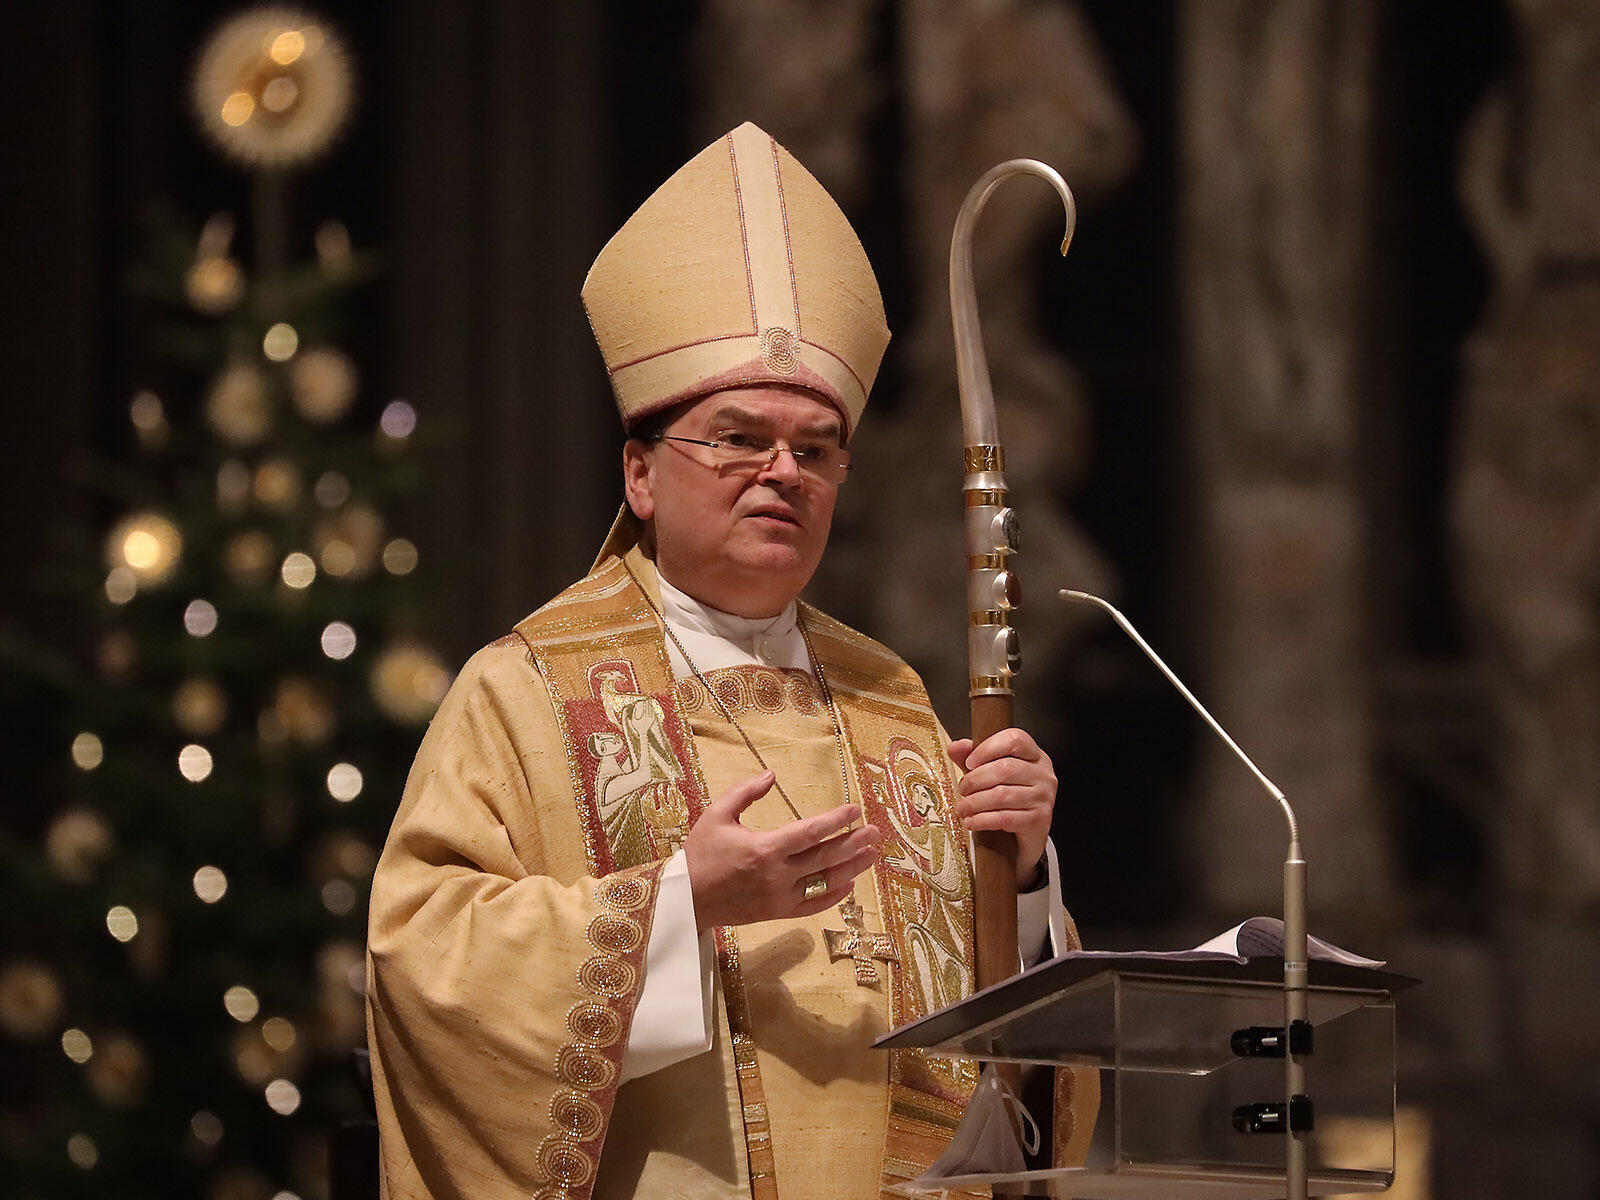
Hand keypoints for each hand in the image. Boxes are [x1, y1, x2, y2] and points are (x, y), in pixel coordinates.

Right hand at [684, 770, 882, 931]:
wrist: (686, 899)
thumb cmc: (700, 853)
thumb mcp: (717, 814)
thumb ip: (745, 792)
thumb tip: (772, 775)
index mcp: (764, 848)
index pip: (810, 832)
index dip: (836, 820)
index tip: (855, 809)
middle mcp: (777, 875)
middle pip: (825, 857)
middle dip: (853, 842)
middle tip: (875, 831)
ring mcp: (780, 898)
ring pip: (825, 882)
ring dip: (852, 867)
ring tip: (872, 854)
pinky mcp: (778, 913)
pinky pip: (814, 905)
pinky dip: (835, 895)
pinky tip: (850, 882)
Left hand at [946, 729, 1055, 887]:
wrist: (1020, 839)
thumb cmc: (1005, 801)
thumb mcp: (987, 775)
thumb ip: (971, 758)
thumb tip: (955, 747)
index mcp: (1034, 755)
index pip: (1015, 740)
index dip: (988, 748)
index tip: (969, 762)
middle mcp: (1044, 774)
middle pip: (1005, 768)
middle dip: (975, 780)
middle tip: (962, 789)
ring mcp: (1045, 797)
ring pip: (1002, 795)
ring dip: (974, 802)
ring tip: (962, 808)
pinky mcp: (1040, 820)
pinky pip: (1005, 817)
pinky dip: (982, 820)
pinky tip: (971, 821)